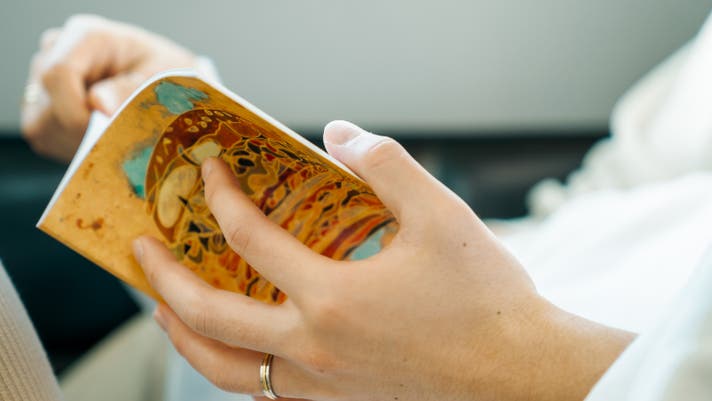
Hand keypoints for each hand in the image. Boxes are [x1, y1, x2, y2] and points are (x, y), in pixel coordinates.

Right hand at [21, 15, 200, 161]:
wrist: (164, 84)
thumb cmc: (167, 75)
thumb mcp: (164, 77)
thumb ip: (131, 89)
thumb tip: (99, 105)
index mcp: (87, 38)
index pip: (58, 74)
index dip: (77, 111)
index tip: (107, 130)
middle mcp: (56, 54)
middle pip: (48, 105)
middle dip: (82, 132)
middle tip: (121, 139)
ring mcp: (43, 81)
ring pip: (42, 126)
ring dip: (79, 142)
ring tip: (116, 136)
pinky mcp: (42, 109)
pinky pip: (45, 137)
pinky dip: (74, 147)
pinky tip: (102, 139)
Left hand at [133, 121, 633, 400]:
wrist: (518, 376)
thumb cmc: (485, 299)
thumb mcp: (441, 215)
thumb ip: (386, 165)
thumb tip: (339, 134)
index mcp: (332, 298)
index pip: (250, 240)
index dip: (222, 198)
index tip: (209, 173)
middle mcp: (313, 349)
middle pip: (209, 318)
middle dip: (164, 278)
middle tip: (139, 250)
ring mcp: (320, 386)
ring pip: (226, 370)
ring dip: (184, 336)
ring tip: (163, 311)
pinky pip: (262, 392)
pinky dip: (233, 368)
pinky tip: (235, 350)